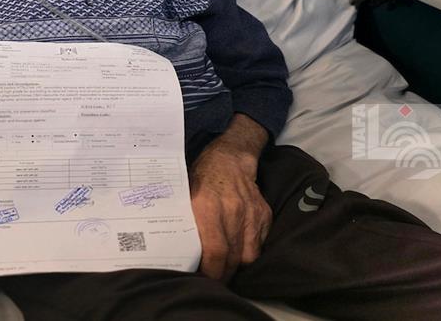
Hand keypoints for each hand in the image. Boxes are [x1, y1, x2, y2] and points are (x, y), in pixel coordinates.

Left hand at [189, 114, 272, 280]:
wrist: (230, 157)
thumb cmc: (201, 177)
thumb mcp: (185, 196)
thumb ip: (185, 223)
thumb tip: (177, 252)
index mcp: (207, 206)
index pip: (214, 250)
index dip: (211, 271)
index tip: (204, 281)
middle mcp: (232, 210)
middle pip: (232, 257)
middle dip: (222, 275)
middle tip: (213, 283)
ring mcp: (251, 213)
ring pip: (248, 255)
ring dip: (237, 267)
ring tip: (225, 270)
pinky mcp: (264, 214)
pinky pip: (259, 244)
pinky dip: (249, 252)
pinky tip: (238, 253)